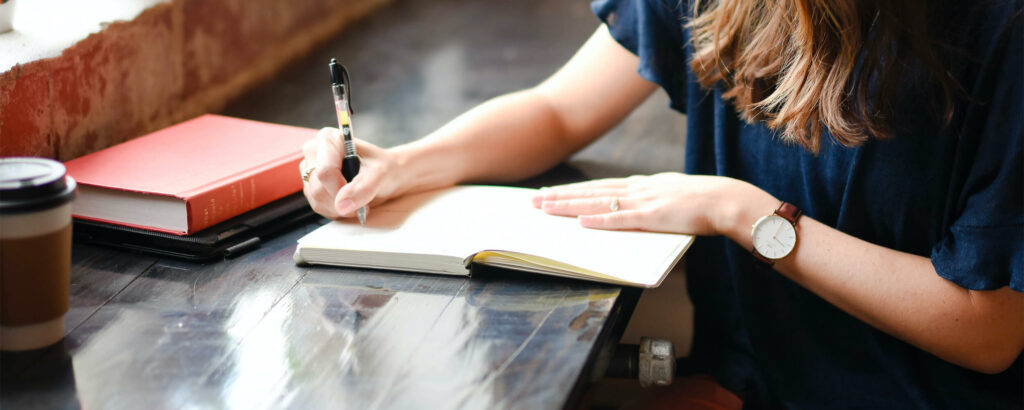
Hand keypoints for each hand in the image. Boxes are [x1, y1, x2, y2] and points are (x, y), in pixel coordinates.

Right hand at [299, 127, 399, 219]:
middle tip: (362, 198)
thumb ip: (363, 188)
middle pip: (318, 188)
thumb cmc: (384, 167)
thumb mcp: (381, 174)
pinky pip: (319, 206)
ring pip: (317, 200)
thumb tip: (342, 205)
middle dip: (342, 200)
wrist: (386, 175)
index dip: (340, 189)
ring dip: (340, 207)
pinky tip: (349, 202)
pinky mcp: (311, 187)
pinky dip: (336, 210)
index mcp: (328, 139)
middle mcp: (314, 152)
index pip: (325, 171)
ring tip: (358, 199)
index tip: (357, 194)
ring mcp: (310, 170)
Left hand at [531, 172, 758, 234]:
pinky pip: (620, 219)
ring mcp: (643, 202)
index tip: (550, 192)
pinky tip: (580, 221)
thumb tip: (637, 207)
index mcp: (642, 185)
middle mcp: (637, 189)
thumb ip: (652, 200)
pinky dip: (599, 220)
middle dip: (560, 196)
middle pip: (590, 191)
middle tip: (533, 200)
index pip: (599, 186)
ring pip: (598, 202)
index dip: (573, 190)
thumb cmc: (704, 202)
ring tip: (545, 208)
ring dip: (569, 205)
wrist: (726, 200)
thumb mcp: (672, 195)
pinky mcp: (652, 217)